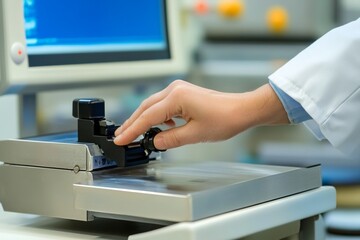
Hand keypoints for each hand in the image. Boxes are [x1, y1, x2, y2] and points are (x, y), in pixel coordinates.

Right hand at [114, 80, 288, 149]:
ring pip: (153, 105)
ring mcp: (179, 89)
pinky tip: (160, 127)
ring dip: (144, 119)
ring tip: (134, 133)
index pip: (148, 117)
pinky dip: (157, 116)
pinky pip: (164, 104)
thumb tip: (155, 142)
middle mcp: (175, 89)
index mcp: (176, 97)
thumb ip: (171, 139)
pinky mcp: (184, 93)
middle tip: (120, 136)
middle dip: (133, 123)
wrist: (241, 109)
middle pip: (146, 107)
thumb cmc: (225, 119)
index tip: (121, 139)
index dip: (133, 130)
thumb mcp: (195, 134)